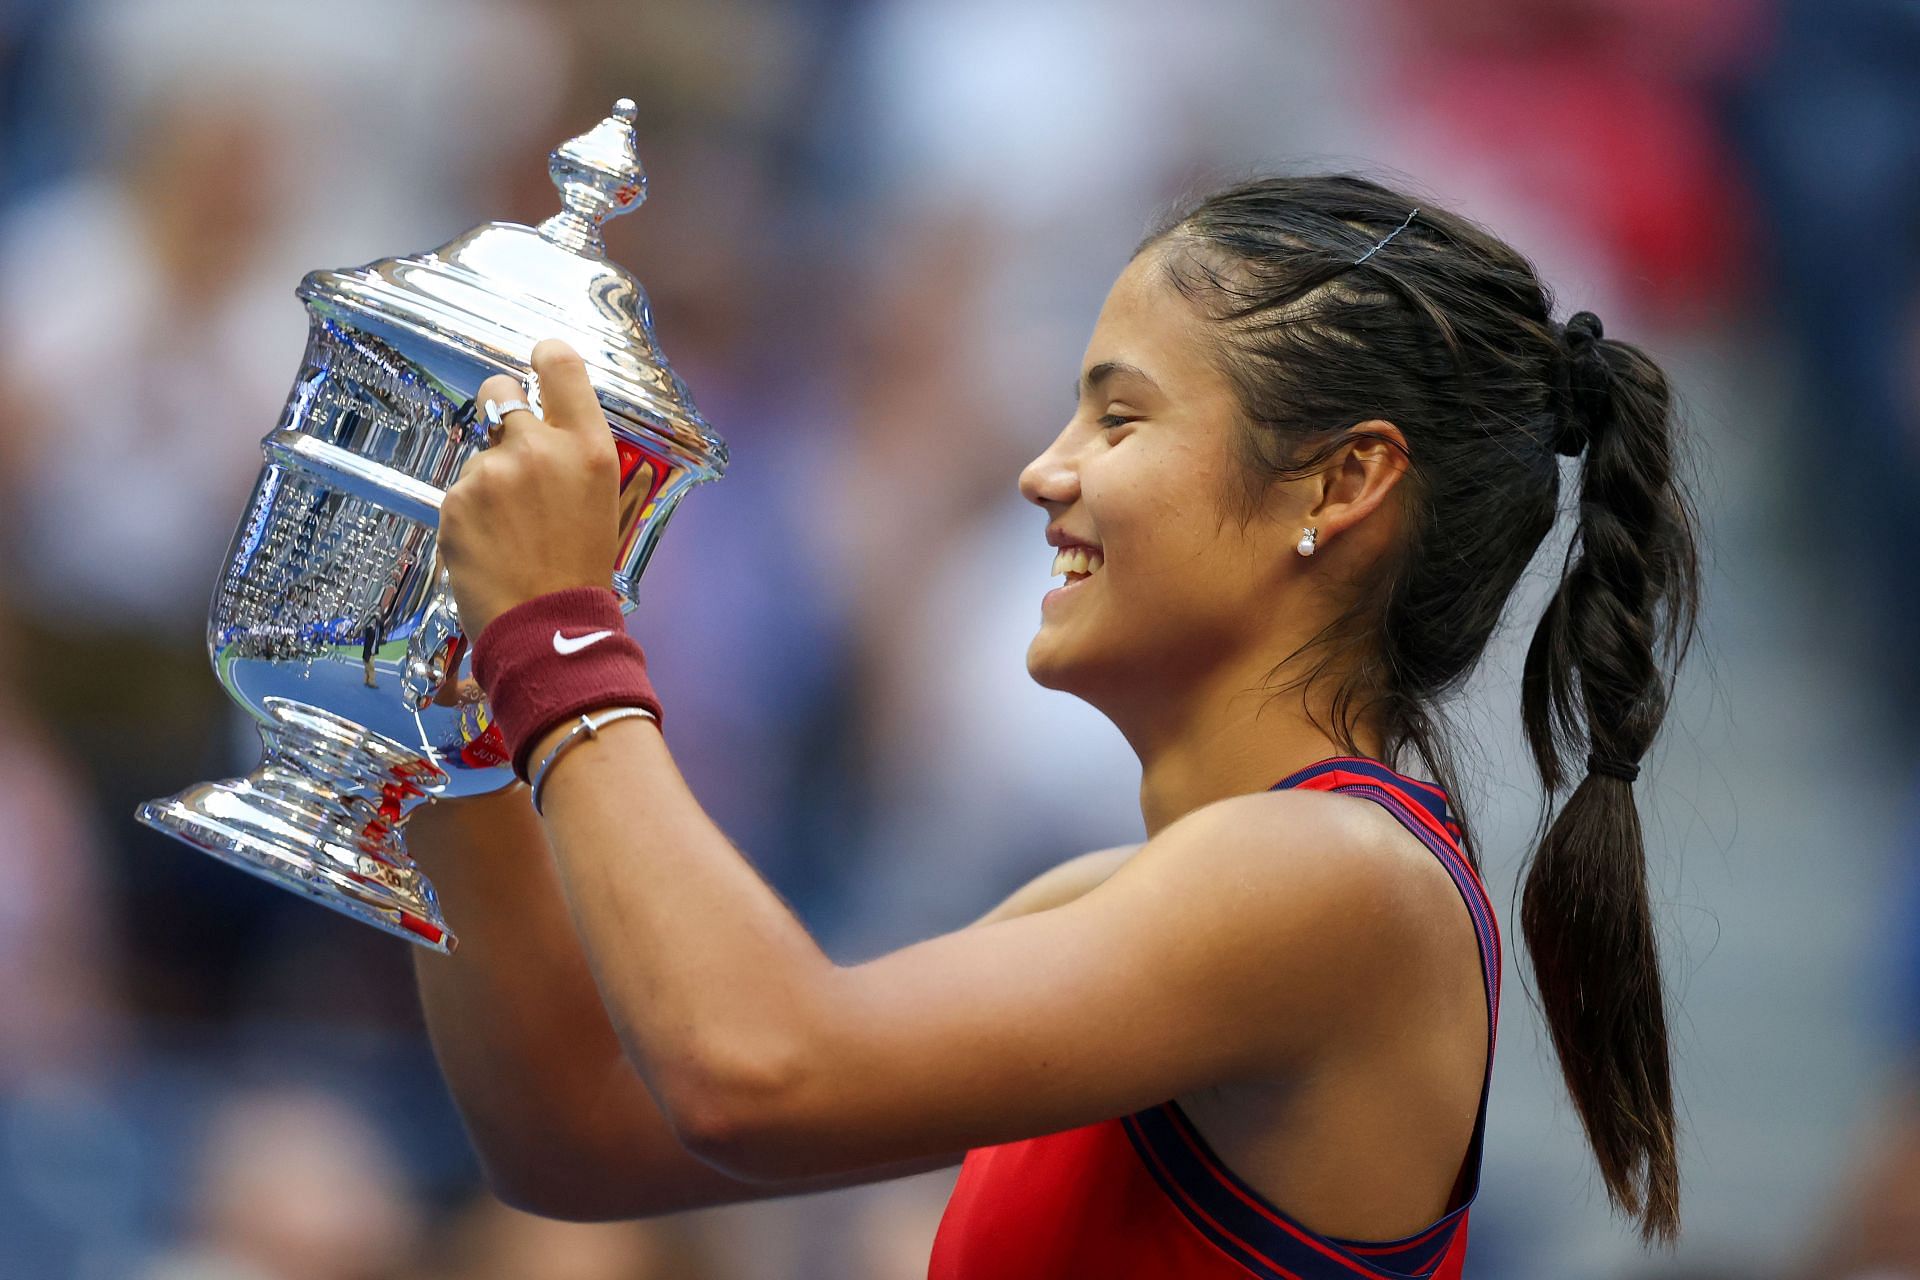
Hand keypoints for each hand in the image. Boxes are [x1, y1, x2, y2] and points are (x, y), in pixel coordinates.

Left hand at [439, 339, 620, 637]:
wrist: (547, 628)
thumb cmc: (581, 570)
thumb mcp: (602, 501)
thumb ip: (574, 454)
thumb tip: (543, 426)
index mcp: (588, 446)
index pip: (558, 363)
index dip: (543, 357)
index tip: (536, 364)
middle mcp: (539, 447)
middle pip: (498, 389)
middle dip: (498, 410)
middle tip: (511, 452)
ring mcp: (491, 472)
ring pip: (477, 453)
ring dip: (487, 481)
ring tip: (509, 531)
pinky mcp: (454, 501)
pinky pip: (458, 492)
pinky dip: (469, 515)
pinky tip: (490, 546)